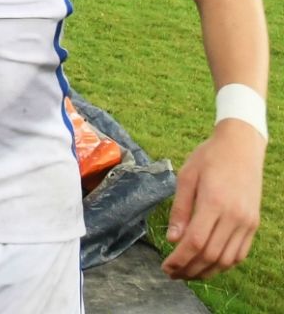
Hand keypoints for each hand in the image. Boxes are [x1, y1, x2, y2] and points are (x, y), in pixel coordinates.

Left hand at [162, 121, 264, 279]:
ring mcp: (247, 222)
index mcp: (214, 203)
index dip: (179, 259)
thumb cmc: (209, 158)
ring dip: (206, 271)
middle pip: (211, 255)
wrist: (241, 146)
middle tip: (172, 273)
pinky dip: (224, 264)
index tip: (166, 266)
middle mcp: (234, 216)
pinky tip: (208, 264)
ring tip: (187, 272)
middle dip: (189, 269)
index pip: (196, 242)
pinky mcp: (253, 224)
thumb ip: (180, 210)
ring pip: (227, 259)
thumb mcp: (186, 177)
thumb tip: (172, 239)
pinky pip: (240, 253)